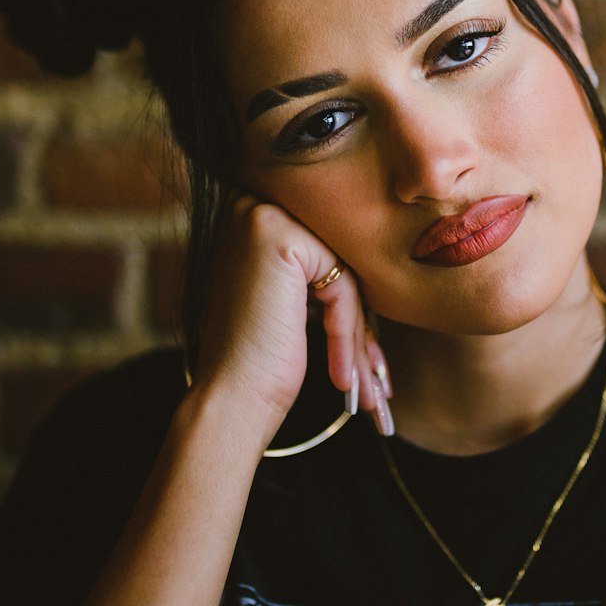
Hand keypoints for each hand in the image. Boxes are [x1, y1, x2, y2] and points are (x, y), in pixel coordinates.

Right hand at [189, 192, 391, 437]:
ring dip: (356, 333)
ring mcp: (260, 216)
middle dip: (357, 321)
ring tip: (364, 384)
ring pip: (341, 271)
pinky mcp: (279, 237)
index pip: (322, 253)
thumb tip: (377, 259)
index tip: (365, 356)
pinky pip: (340, 282)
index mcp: (247, 216)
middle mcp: (248, 205)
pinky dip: (344, 330)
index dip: (344, 305)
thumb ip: (316, 271)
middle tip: (375, 376)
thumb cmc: (257, 360)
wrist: (229, 400)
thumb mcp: (287, 300)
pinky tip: (340, 374)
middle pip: (333, 259)